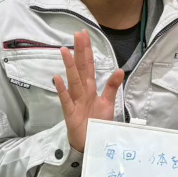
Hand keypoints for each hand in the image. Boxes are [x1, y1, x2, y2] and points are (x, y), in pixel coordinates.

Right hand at [53, 29, 123, 152]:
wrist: (90, 143)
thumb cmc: (97, 122)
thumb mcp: (108, 103)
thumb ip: (112, 87)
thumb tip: (120, 69)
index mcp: (90, 88)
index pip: (89, 65)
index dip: (88, 50)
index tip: (85, 34)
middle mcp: (82, 91)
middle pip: (81, 68)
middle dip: (80, 51)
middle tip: (77, 34)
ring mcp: (75, 101)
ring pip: (73, 80)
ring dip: (70, 66)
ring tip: (65, 50)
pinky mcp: (70, 113)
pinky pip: (65, 100)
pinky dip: (62, 90)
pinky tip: (57, 79)